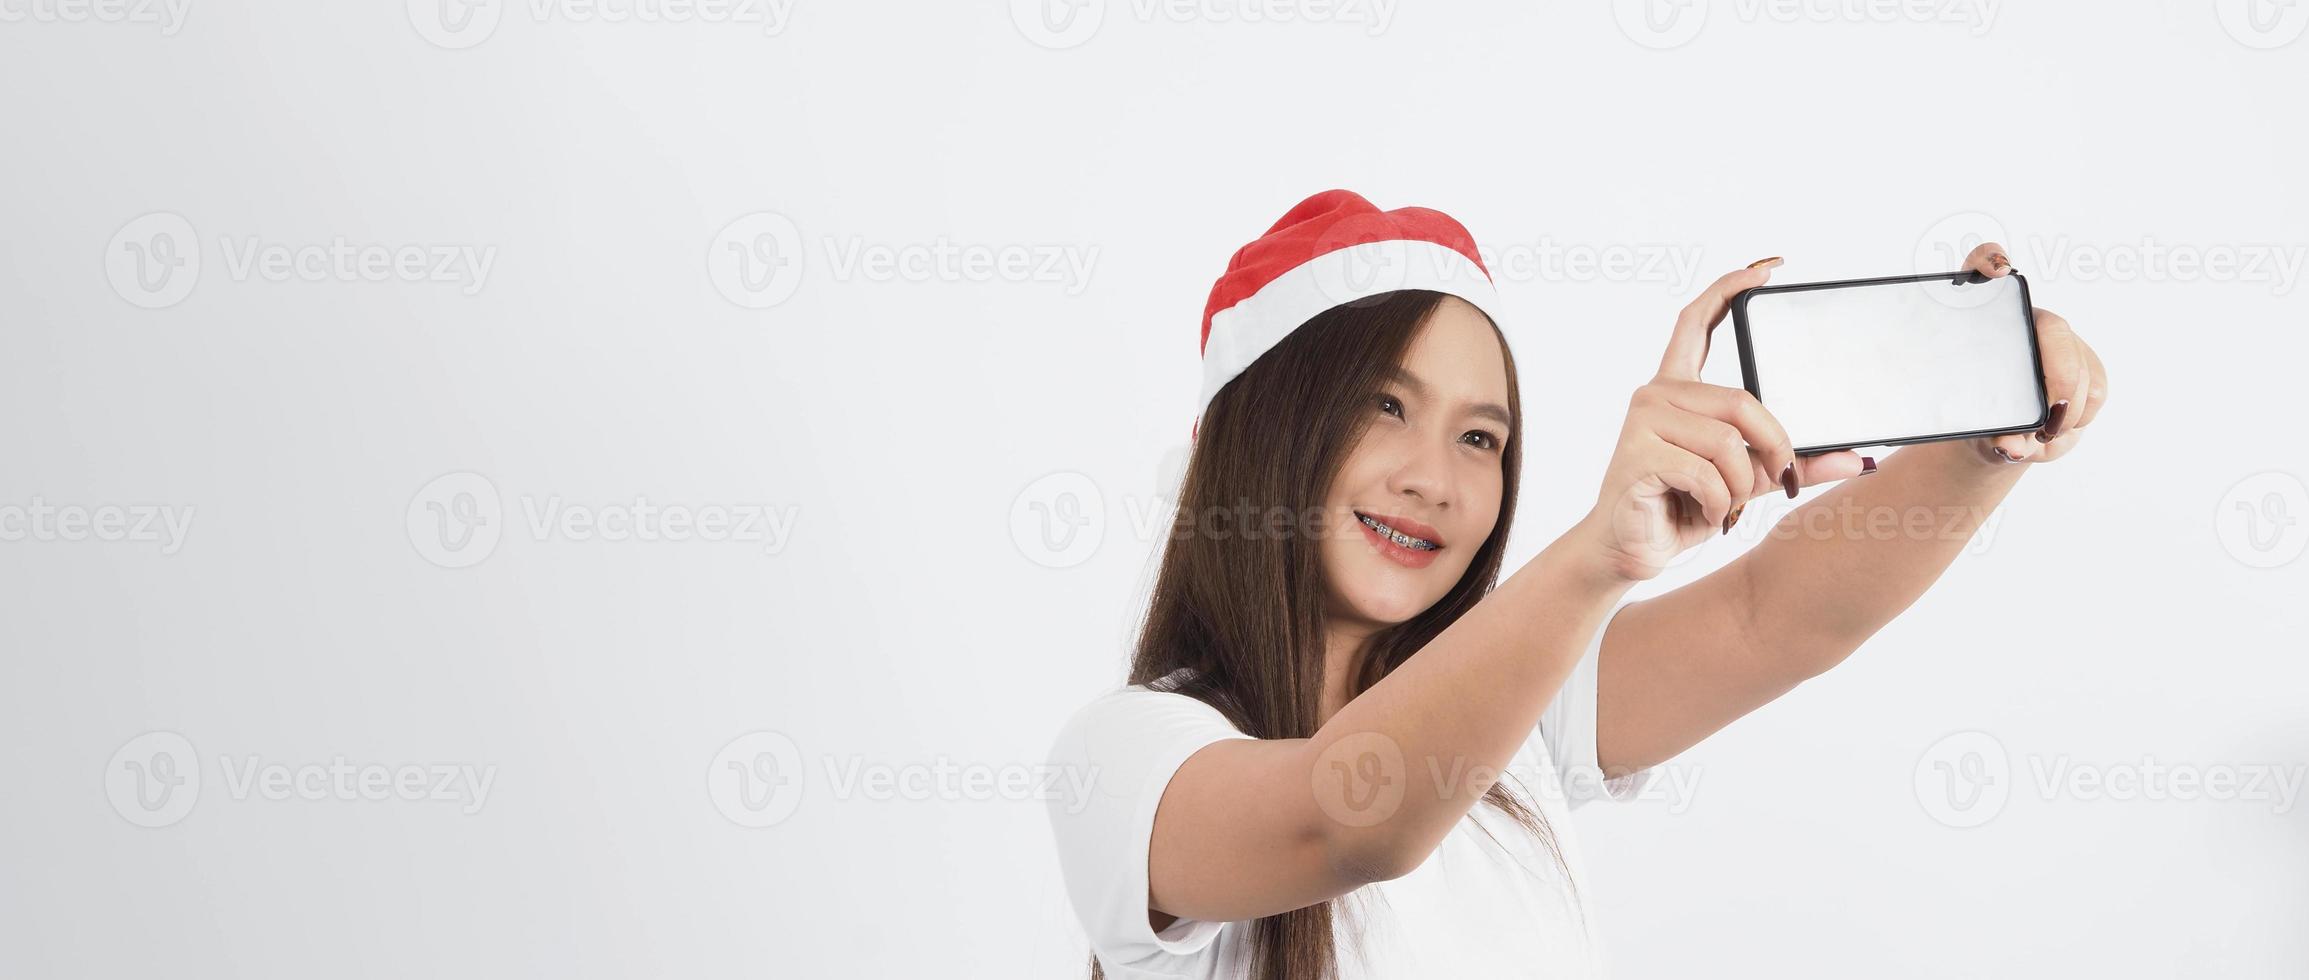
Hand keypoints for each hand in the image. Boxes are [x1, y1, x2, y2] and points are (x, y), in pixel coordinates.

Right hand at [1571, 258, 1872, 582]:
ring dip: (1741, 486)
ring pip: (1728, 442)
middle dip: (1773, 445)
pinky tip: (1705, 515)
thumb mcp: (1747, 481)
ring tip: (1724, 506)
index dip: (1728, 290)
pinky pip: (1708, 474)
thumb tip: (1861, 459)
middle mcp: (1655, 395)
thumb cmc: (1681, 509)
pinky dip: (1720, 505)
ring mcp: (1642, 421)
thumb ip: (1793, 464)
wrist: (1628, 551)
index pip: (1698, 323)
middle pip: (1741, 400)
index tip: (1764, 270)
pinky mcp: (1637, 453)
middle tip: (1779, 479)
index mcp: (1676, 390)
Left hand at [1946, 242, 2109, 466]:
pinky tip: (2055, 433)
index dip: (1989, 259)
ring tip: (2041, 436)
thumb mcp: (1970, 428)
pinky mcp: (2086, 364)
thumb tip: (2011, 446)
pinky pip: (2096, 390)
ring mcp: (2059, 341)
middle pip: (2056, 330)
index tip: (1998, 271)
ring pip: (2082, 369)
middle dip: (2060, 378)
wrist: (1997, 438)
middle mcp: (2027, 322)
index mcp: (1987, 322)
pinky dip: (2078, 420)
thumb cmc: (1975, 422)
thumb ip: (1989, 436)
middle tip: (2048, 422)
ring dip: (2068, 412)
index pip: (1983, 266)